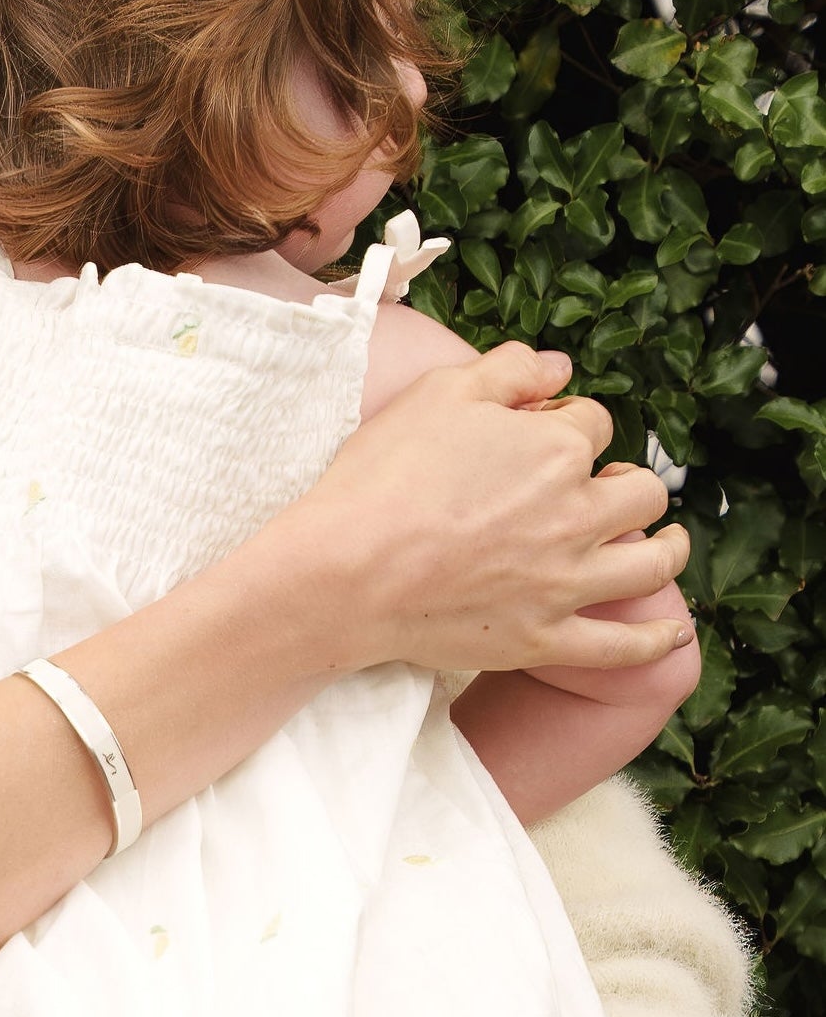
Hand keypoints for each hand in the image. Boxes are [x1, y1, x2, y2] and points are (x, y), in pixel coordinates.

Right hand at [292, 341, 689, 675]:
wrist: (344, 568)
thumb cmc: (382, 476)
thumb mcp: (438, 393)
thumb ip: (509, 368)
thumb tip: (561, 368)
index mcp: (555, 449)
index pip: (593, 424)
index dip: (570, 423)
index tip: (546, 433)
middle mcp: (577, 514)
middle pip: (640, 492)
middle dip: (628, 481)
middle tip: (606, 486)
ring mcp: (565, 583)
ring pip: (651, 565)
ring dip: (669, 548)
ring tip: (667, 542)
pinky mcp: (544, 638)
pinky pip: (622, 647)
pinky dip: (654, 642)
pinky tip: (672, 635)